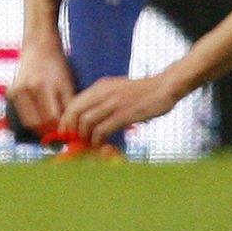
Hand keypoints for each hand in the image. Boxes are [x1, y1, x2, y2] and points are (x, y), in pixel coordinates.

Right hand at [5, 40, 76, 137]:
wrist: (39, 46)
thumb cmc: (58, 65)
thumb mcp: (68, 82)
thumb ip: (68, 106)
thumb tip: (70, 130)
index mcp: (48, 85)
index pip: (54, 118)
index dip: (62, 129)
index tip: (68, 134)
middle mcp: (31, 88)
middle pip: (40, 122)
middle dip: (50, 132)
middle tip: (59, 135)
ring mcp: (19, 90)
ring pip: (29, 122)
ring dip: (40, 129)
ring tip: (50, 130)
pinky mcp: (11, 92)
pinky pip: (21, 114)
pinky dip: (30, 120)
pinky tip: (40, 120)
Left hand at [58, 72, 182, 144]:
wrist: (164, 87)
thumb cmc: (142, 92)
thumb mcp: (117, 90)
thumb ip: (103, 100)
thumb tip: (89, 119)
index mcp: (101, 86)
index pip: (74, 102)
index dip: (67, 119)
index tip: (67, 132)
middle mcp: (104, 92)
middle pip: (75, 111)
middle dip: (71, 129)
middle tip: (74, 141)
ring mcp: (114, 103)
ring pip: (86, 121)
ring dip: (84, 136)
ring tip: (89, 143)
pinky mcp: (125, 114)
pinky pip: (103, 129)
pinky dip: (98, 140)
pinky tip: (101, 144)